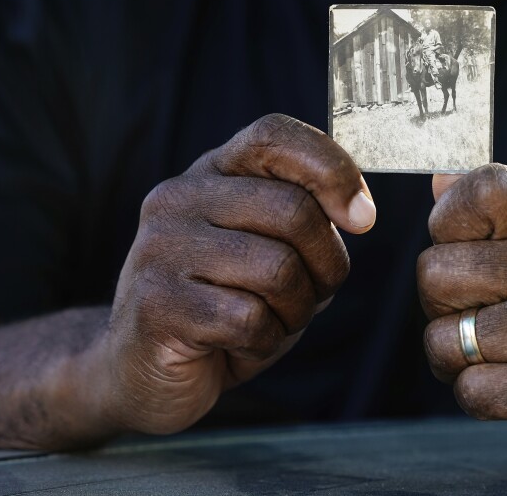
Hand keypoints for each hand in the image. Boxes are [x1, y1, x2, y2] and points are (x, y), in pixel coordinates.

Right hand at [101, 114, 375, 434]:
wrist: (144, 370)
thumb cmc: (224, 306)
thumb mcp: (271, 250)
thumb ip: (306, 220)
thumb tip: (359, 211)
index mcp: (212, 174)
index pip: (274, 136)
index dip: (332, 169)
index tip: (362, 218)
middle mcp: (179, 198)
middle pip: (293, 211)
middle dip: (327, 265)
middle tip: (312, 293)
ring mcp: (162, 249)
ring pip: (278, 270)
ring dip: (297, 309)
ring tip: (272, 320)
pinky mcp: (156, 304)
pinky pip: (250, 319)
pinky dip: (266, 340)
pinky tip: (241, 344)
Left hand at [418, 164, 506, 480]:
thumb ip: (484, 217)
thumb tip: (440, 179)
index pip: (484, 188)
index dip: (449, 221)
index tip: (466, 250)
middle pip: (437, 272)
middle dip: (441, 306)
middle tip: (482, 318)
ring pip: (446, 337)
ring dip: (455, 358)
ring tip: (499, 356)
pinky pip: (472, 389)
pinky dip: (477, 396)